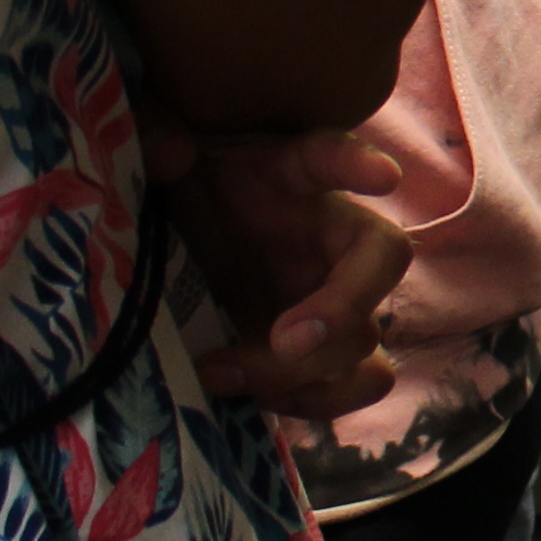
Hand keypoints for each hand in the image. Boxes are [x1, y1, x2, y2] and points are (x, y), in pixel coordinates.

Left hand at [143, 120, 413, 420]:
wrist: (177, 238)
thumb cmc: (182, 185)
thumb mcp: (159, 149)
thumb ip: (157, 136)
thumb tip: (172, 153)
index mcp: (292, 177)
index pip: (328, 155)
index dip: (359, 164)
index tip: (383, 178)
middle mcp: (329, 239)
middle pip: (376, 273)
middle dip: (339, 316)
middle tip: (281, 342)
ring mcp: (327, 302)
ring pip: (368, 350)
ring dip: (318, 376)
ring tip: (237, 378)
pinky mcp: (308, 354)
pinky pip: (338, 391)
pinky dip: (298, 404)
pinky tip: (232, 393)